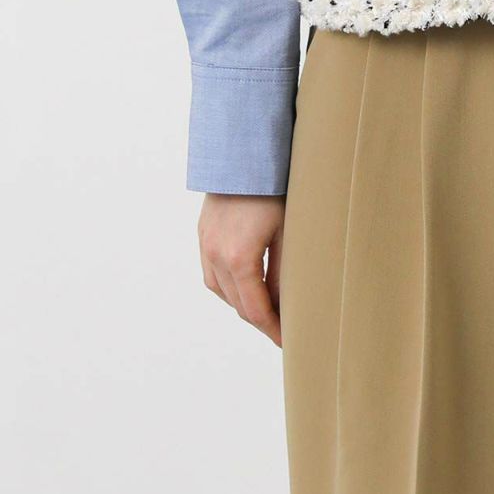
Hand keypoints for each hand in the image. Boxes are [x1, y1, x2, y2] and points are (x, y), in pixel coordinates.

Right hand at [198, 194, 286, 345]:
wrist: (245, 152)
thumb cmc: (274, 188)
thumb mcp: (287, 232)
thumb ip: (284, 272)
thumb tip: (286, 305)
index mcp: (239, 259)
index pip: (256, 310)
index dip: (273, 329)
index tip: (289, 340)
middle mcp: (216, 256)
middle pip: (238, 304)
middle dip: (261, 320)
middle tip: (283, 329)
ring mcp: (206, 244)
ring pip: (221, 291)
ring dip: (243, 304)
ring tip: (268, 309)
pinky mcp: (204, 233)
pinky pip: (212, 273)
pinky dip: (228, 286)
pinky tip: (246, 284)